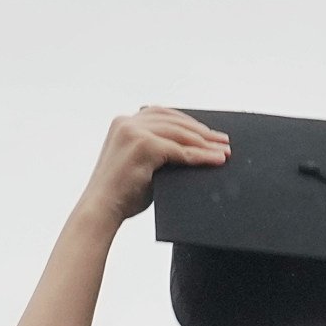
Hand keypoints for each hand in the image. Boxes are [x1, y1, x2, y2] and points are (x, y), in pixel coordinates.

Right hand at [80, 107, 231, 227]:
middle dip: (202, 132)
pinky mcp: (143, 145)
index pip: (162, 114)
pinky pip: (180, 150)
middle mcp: (127, 122)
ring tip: (224, 151)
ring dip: (205, 143)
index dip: (188, 122)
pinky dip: (200, 156)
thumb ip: (158, 152)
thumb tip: (189, 152)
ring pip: (179, 134)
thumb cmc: (120, 195)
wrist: (101, 211)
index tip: (208, 131)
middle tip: (223, 140)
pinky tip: (214, 160)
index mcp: (123, 123)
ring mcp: (133, 131)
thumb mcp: (140, 165)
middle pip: (174, 121)